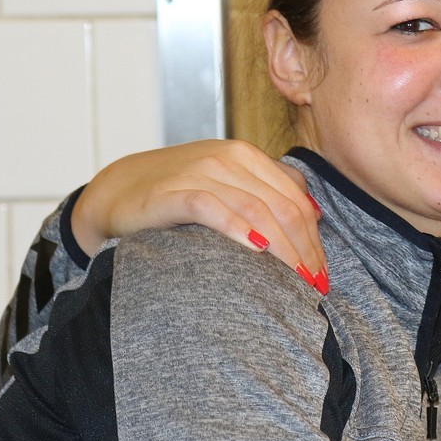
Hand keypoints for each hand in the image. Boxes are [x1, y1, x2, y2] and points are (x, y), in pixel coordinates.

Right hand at [72, 140, 325, 284]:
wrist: (117, 192)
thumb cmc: (178, 192)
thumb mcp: (229, 183)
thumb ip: (269, 190)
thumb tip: (316, 213)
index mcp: (247, 156)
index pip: (297, 198)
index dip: (315, 237)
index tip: (323, 272)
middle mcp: (228, 158)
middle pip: (283, 206)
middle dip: (305, 249)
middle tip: (315, 284)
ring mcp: (200, 172)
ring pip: (256, 209)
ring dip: (282, 248)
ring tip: (296, 279)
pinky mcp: (172, 192)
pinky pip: (212, 208)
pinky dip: (237, 228)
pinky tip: (256, 249)